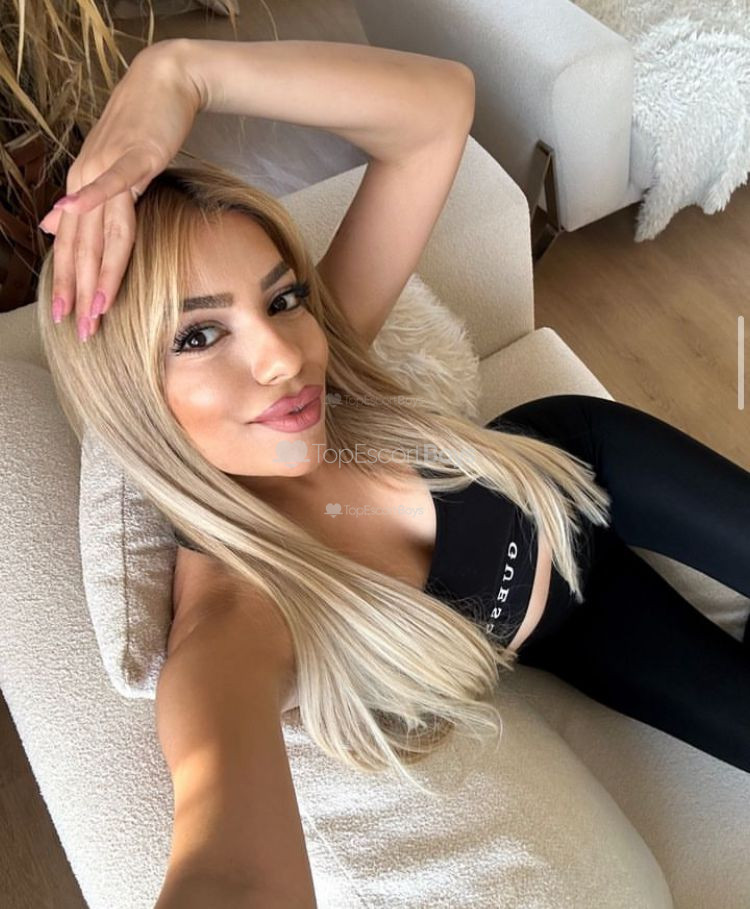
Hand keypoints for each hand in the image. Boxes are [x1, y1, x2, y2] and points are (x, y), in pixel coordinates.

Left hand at [39, 40, 201, 341]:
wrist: (165, 84)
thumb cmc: (143, 128)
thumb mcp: (112, 169)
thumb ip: (88, 201)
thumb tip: (55, 223)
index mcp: (83, 189)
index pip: (75, 247)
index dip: (69, 284)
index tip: (67, 319)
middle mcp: (87, 180)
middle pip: (83, 247)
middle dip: (79, 291)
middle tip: (79, 330)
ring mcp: (108, 169)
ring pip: (101, 230)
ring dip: (96, 270)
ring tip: (95, 307)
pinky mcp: (134, 156)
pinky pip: (115, 184)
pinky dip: (94, 199)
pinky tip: (75, 215)